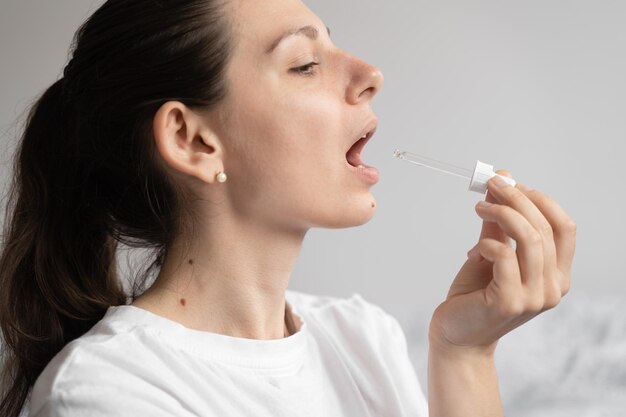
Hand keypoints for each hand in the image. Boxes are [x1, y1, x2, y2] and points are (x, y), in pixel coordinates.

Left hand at [429, 171, 575, 354]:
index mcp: (556, 276)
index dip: (541, 200)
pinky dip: (486, 243)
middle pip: (544, 228)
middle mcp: (552, 288)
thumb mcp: (490, 253)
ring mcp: (533, 297)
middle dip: (516, 198)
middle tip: (490, 184)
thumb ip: (499, 222)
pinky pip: (502, 255)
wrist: (457, 336)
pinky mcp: (508, 301)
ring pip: (529, 239)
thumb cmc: (475, 295)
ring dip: (501, 213)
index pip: (565, 227)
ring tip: (479, 207)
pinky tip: (473, 251)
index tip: (512, 184)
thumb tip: (502, 179)